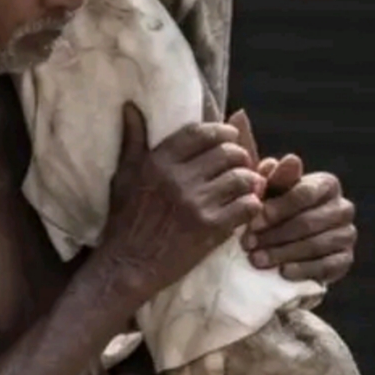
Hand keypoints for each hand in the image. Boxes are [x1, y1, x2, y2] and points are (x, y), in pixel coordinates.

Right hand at [98, 103, 263, 296]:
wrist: (127, 266)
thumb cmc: (124, 221)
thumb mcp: (123, 176)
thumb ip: (132, 141)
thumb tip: (131, 108)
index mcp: (158, 163)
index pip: (200, 133)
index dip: (220, 131)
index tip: (228, 137)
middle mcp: (178, 178)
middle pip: (226, 152)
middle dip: (239, 156)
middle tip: (239, 165)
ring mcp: (196, 203)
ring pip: (241, 177)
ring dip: (248, 180)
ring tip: (246, 186)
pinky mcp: (211, 228)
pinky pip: (247, 205)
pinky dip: (251, 204)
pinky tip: (245, 208)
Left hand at [230, 110, 357, 284]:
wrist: (280, 247)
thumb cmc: (266, 209)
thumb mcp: (258, 187)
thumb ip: (251, 156)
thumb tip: (238, 114)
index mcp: (325, 183)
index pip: (304, 193)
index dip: (277, 207)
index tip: (252, 219)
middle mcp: (342, 206)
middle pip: (310, 221)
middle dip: (276, 233)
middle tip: (248, 245)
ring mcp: (347, 233)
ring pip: (318, 243)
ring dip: (285, 252)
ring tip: (257, 260)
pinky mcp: (346, 259)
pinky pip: (330, 265)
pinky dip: (305, 268)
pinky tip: (283, 272)